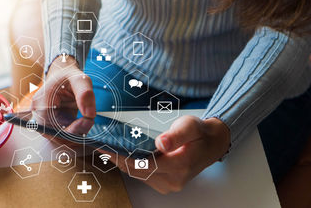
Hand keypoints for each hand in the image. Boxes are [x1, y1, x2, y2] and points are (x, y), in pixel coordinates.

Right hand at [31, 55, 95, 134]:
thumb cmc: (69, 77)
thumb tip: (90, 114)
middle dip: (76, 133)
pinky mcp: (53, 126)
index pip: (51, 127)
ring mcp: (45, 122)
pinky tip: (84, 124)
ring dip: (76, 134)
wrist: (63, 76)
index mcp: (41, 103)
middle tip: (90, 121)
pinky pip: (64, 136)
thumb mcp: (80, 79)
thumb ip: (85, 94)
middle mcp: (39, 115)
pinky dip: (76, 133)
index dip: (71, 129)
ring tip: (88, 121)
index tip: (88, 120)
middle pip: (55, 136)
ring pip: (61, 138)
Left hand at [110, 115, 229, 193]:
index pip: (143, 164)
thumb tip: (161, 143)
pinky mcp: (164, 182)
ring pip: (137, 174)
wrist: (212, 144)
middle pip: (137, 171)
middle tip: (99, 144)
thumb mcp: (191, 126)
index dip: (123, 155)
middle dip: (116, 158)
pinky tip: (118, 155)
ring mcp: (168, 183)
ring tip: (103, 148)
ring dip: (120, 162)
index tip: (106, 145)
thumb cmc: (200, 133)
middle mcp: (173, 180)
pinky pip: (141, 175)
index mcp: (180, 165)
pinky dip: (129, 165)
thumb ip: (176, 135)